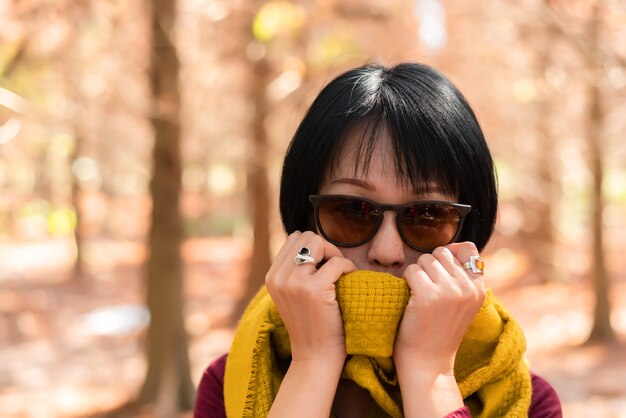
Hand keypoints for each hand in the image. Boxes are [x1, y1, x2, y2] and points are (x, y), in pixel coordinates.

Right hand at [265, 231, 356, 362]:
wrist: (315, 356)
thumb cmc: (310, 324)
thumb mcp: (291, 294)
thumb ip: (293, 271)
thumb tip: (310, 241)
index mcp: (272, 277)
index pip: (294, 238)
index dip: (313, 248)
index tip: (323, 265)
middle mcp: (279, 277)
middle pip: (307, 236)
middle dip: (324, 247)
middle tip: (334, 268)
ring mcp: (295, 283)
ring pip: (320, 243)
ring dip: (335, 255)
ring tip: (340, 273)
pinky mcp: (315, 289)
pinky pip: (337, 262)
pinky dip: (348, 267)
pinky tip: (350, 280)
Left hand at [394, 242, 485, 373]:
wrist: (428, 363)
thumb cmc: (438, 331)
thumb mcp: (462, 304)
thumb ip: (462, 278)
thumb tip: (451, 248)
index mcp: (479, 289)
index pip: (469, 249)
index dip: (451, 252)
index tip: (440, 270)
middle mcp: (467, 288)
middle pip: (441, 253)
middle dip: (429, 266)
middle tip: (426, 290)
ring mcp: (449, 291)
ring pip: (425, 260)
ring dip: (416, 274)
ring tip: (419, 297)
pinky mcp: (428, 295)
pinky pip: (411, 271)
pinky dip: (406, 282)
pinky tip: (411, 300)